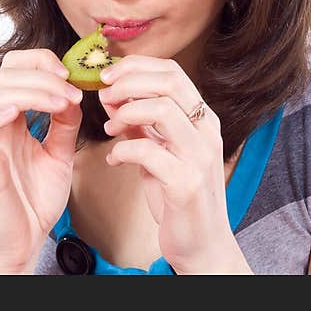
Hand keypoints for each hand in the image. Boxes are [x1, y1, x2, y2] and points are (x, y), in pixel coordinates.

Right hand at [0, 49, 83, 270]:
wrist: (27, 240)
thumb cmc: (37, 199)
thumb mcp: (61, 153)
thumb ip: (66, 124)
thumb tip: (73, 94)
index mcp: (14, 116)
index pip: (17, 68)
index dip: (42, 62)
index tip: (71, 76)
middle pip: (7, 74)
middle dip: (43, 74)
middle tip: (70, 91)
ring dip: (33, 92)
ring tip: (61, 104)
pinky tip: (15, 113)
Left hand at [97, 55, 239, 273]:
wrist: (201, 244)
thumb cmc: (178, 195)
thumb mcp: (159, 150)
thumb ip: (140, 122)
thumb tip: (111, 95)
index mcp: (202, 119)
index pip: (173, 71)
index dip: (136, 66)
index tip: (108, 75)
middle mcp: (207, 132)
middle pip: (169, 82)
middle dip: (128, 82)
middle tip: (103, 94)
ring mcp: (199, 157)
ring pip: (162, 110)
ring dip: (125, 113)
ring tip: (109, 127)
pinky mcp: (186, 184)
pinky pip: (148, 152)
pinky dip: (122, 150)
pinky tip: (114, 159)